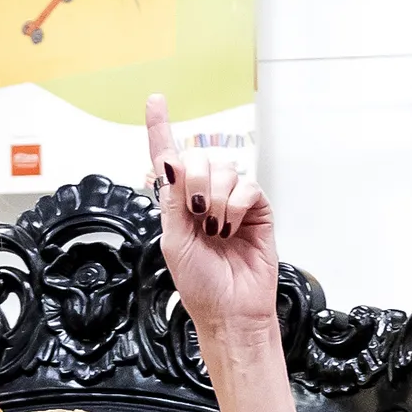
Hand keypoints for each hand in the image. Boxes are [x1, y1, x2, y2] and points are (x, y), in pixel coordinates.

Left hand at [145, 95, 279, 344]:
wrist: (230, 310)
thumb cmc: (200, 285)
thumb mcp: (174, 242)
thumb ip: (171, 200)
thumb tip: (169, 160)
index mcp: (177, 204)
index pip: (168, 158)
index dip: (161, 127)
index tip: (156, 100)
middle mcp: (204, 196)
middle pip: (198, 158)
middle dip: (194, 182)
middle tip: (196, 215)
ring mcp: (231, 200)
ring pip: (223, 169)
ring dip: (214, 199)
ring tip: (215, 230)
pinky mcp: (256, 208)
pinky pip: (246, 186)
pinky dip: (234, 206)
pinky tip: (230, 228)